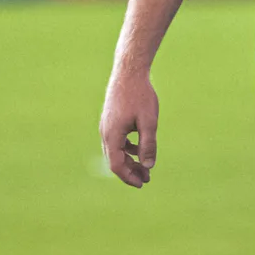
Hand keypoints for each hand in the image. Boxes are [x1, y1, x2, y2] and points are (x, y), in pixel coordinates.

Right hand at [99, 69, 158, 187]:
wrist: (129, 71)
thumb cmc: (140, 95)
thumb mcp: (148, 121)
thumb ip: (148, 144)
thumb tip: (148, 166)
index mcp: (112, 135)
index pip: (117, 165)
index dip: (129, 177)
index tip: (142, 183)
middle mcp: (105, 132)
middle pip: (115, 159)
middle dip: (130, 171)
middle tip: (147, 179)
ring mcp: (107, 125)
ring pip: (116, 150)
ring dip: (129, 160)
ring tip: (145, 166)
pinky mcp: (111, 119)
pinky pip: (117, 140)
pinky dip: (127, 148)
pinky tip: (139, 148)